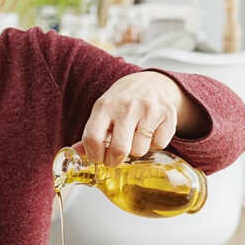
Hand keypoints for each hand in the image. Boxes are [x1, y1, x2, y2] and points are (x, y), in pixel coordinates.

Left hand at [81, 71, 198, 166]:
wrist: (151, 83)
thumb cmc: (123, 102)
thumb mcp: (103, 111)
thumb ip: (91, 133)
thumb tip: (77, 153)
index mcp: (105, 106)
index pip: (93, 138)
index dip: (94, 155)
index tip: (98, 157)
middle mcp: (126, 106)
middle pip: (118, 149)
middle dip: (115, 161)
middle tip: (115, 158)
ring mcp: (149, 109)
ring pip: (139, 150)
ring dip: (136, 150)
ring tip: (135, 136)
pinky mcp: (168, 114)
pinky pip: (159, 144)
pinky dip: (154, 143)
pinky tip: (151, 131)